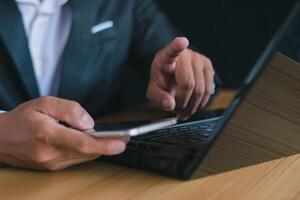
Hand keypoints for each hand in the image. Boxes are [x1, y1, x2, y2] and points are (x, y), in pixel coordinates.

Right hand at [0, 97, 127, 170]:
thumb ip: (69, 110)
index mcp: (47, 135)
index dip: (104, 145)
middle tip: (125, 138)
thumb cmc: (22, 119)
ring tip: (114, 139)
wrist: (1, 138)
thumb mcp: (44, 103)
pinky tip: (94, 143)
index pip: (82, 143)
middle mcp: (50, 154)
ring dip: (99, 149)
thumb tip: (89, 122)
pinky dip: (88, 152)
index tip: (122, 142)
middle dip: (108, 146)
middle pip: (87, 153)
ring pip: (84, 157)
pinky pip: (76, 160)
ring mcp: (51, 164)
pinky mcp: (53, 167)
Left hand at [147, 37, 214, 119]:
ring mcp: (199, 59)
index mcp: (166, 57)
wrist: (172, 76)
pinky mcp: (208, 66)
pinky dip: (201, 103)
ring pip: (200, 89)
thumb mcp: (154, 91)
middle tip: (176, 110)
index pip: (172, 49)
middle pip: (188, 82)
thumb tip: (170, 104)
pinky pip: (208, 90)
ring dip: (192, 106)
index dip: (177, 46)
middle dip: (182, 102)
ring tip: (183, 110)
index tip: (182, 42)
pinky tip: (193, 106)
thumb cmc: (163, 81)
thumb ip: (159, 98)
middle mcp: (185, 55)